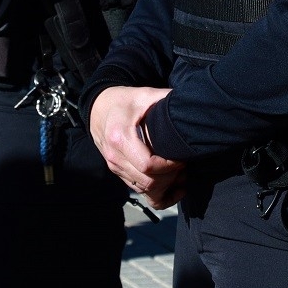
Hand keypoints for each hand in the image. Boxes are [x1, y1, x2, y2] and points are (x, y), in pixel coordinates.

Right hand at [89, 85, 184, 207]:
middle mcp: (115, 156)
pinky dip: (157, 193)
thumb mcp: (144, 94)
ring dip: (165, 187)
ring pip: (144, 190)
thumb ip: (165, 98)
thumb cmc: (122, 101)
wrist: (97, 108)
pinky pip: (139, 190)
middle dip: (170, 179)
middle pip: (147, 182)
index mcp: (121, 138)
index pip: (148, 166)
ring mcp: (115, 166)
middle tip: (184, 166)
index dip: (169, 167)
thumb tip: (189, 101)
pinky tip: (173, 187)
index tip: (182, 158)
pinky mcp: (118, 171)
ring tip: (180, 174)